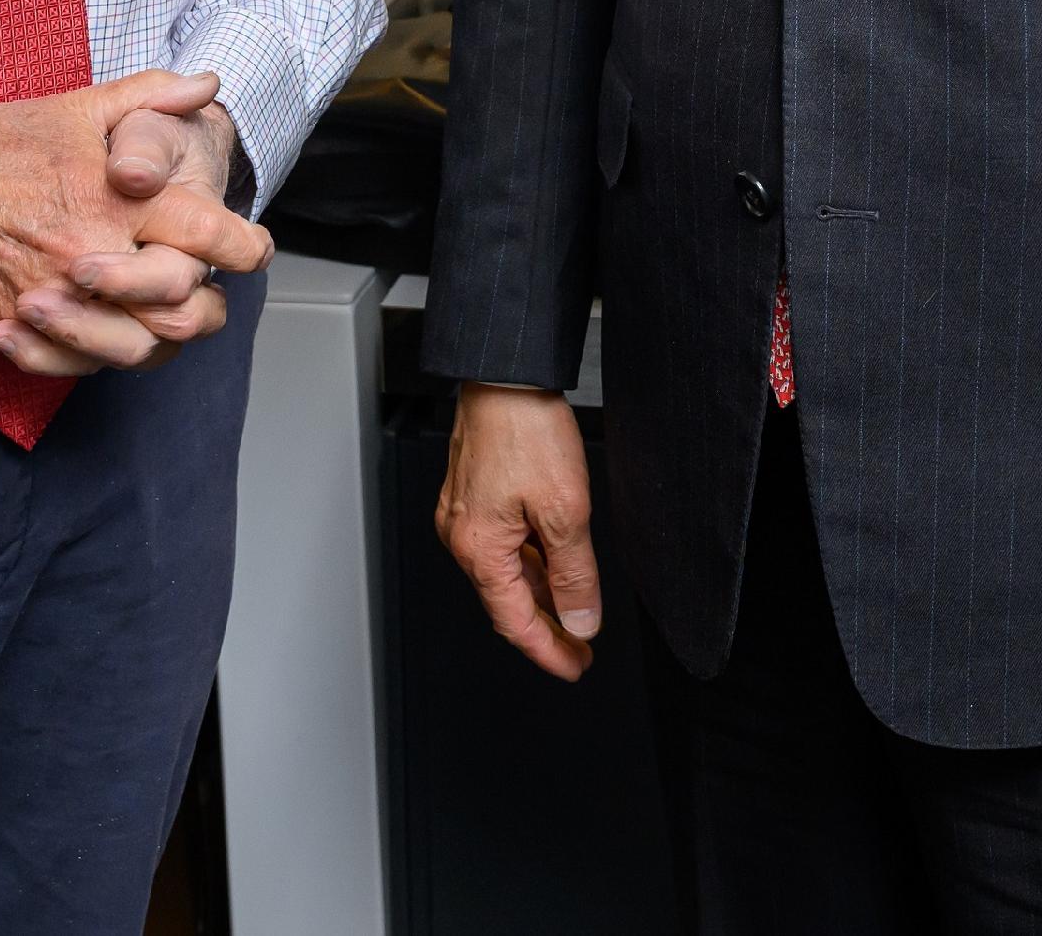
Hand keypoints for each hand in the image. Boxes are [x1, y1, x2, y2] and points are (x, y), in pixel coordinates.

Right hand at [0, 71, 269, 376]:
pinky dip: (96, 359)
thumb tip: (209, 83)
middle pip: (178, 308)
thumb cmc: (1, 140)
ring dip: (156, 338)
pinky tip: (104, 336)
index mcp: (114, 197)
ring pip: (131, 348)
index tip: (253, 247)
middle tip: (208, 292)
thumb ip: (151, 95)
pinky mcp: (16, 320)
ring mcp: (51, 294)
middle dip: (206, 304)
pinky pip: (72, 364)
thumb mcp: (80, 106)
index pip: (203, 233)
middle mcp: (89, 251)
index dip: (243, 245)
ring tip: (161, 318)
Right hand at [436, 382, 602, 680]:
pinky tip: (553, 564)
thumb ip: (574, 575)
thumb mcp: (566, 511)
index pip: (514, 623)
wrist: (504, 374)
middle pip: (506, 601)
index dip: (548, 652)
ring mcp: (462, 514)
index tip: (576, 667)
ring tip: (575, 610)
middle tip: (581, 647)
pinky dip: (529, 563)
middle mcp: (460, 536)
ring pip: (505, 572)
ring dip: (540, 594)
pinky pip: (501, 545)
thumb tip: (579, 621)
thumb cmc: (524, 429)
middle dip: (546, 627)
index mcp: (477, 548)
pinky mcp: (471, 494)